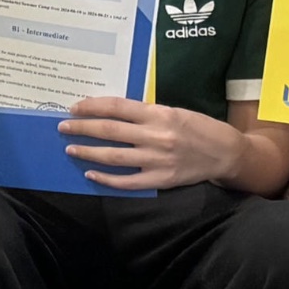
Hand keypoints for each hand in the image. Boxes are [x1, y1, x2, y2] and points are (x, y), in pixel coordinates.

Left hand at [59, 97, 244, 190]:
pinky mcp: (160, 180)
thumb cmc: (197, 128)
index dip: (92, 106)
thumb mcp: (172, 111)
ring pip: (113, 156)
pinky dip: (106, 178)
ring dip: (88, 152)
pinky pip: (127, 182)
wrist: (225, 152)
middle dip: (82, 128)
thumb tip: (110, 113)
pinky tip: (91, 173)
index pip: (116, 107)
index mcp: (158, 114)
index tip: (74, 107)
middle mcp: (156, 136)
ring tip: (71, 148)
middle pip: (109, 130)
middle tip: (63, 126)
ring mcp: (157, 160)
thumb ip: (144, 114)